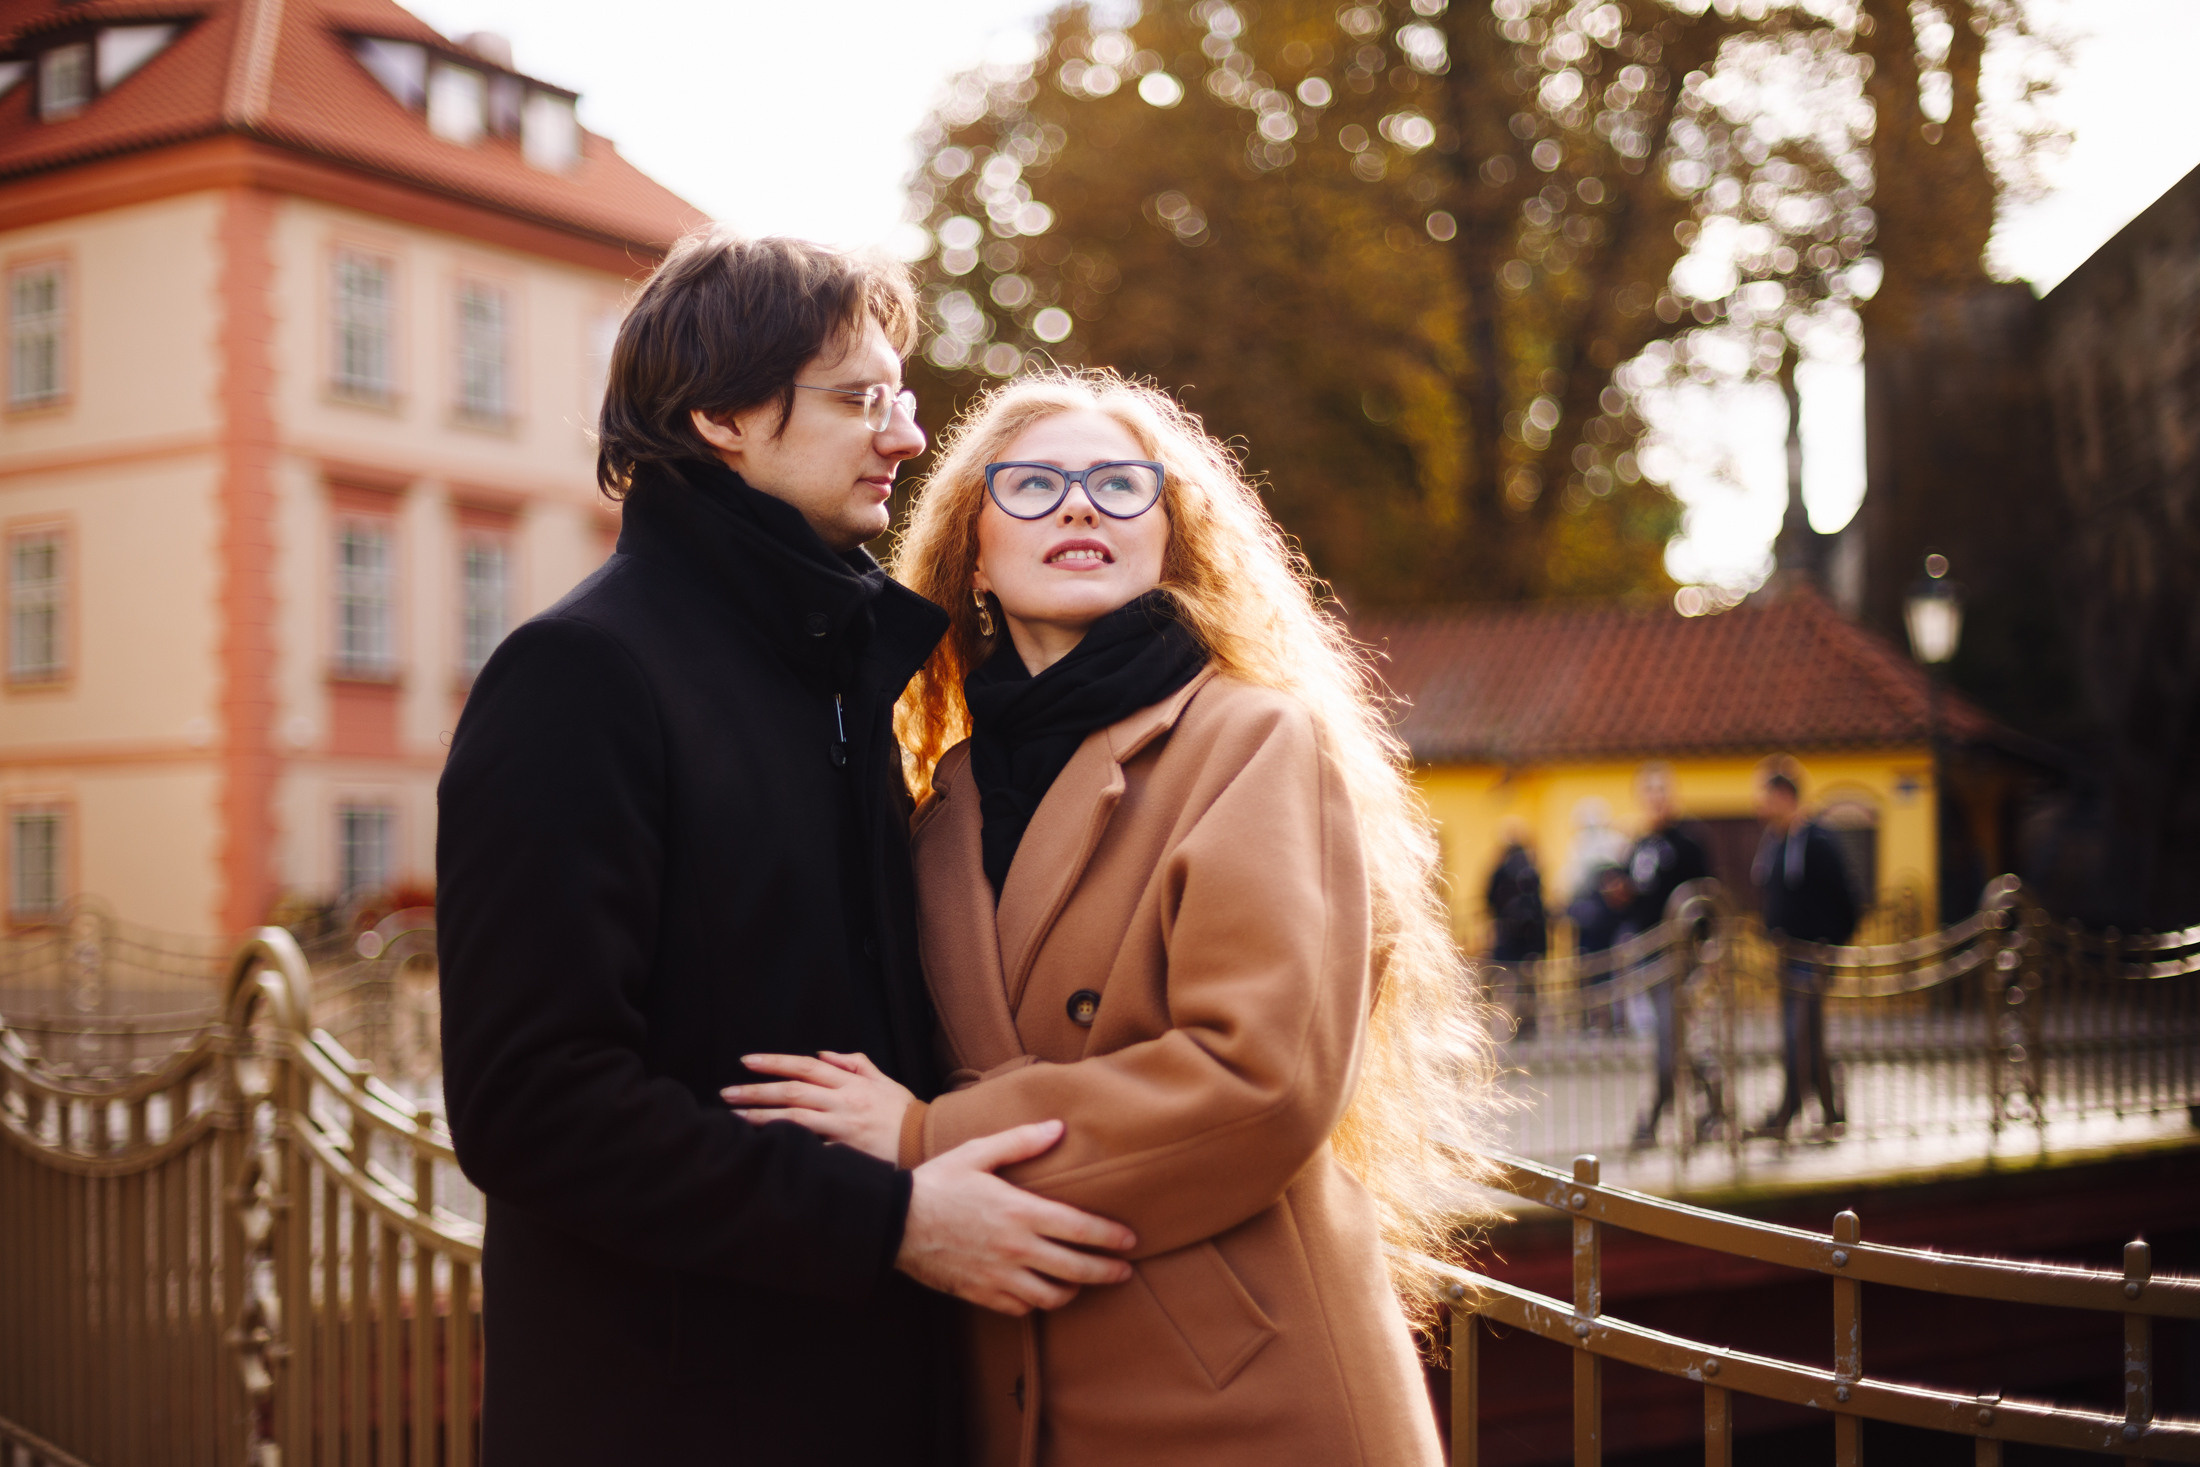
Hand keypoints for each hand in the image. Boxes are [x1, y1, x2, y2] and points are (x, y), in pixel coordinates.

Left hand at [721, 1051, 912, 1164]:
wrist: (927, 1141)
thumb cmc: (904, 1113)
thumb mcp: (883, 1081)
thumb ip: (854, 1065)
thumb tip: (823, 1055)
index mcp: (851, 1082)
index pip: (805, 1067)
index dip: (774, 1062)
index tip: (746, 1062)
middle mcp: (844, 1101)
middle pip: (792, 1090)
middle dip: (756, 1090)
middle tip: (726, 1093)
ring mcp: (843, 1127)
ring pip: (795, 1118)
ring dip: (762, 1116)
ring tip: (735, 1116)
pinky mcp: (845, 1151)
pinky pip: (811, 1147)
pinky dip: (787, 1145)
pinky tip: (764, 1147)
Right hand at [897, 1120, 1137, 1315]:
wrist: (894, 1223)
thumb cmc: (937, 1183)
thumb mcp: (978, 1153)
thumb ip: (1020, 1142)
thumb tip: (1058, 1129)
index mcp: (1020, 1212)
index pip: (1081, 1229)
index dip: (1111, 1237)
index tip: (1130, 1240)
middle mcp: (1016, 1249)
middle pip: (1077, 1268)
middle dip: (1107, 1272)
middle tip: (1124, 1271)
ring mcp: (999, 1276)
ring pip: (1052, 1296)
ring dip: (1073, 1290)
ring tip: (1082, 1282)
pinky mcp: (982, 1294)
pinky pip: (1021, 1308)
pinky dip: (1037, 1303)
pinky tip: (1042, 1292)